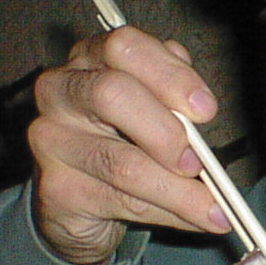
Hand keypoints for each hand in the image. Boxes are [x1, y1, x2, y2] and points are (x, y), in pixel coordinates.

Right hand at [29, 26, 229, 264]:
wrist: (81, 200)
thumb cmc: (127, 139)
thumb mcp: (155, 107)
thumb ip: (175, 98)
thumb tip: (200, 110)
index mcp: (91, 58)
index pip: (125, 46)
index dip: (170, 75)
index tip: (205, 109)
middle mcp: (61, 90)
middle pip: (111, 94)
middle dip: (165, 132)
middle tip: (198, 162)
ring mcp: (51, 140)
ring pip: (122, 163)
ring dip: (177, 190)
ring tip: (213, 206)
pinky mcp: (56, 188)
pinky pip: (121, 201)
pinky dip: (169, 213)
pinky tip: (197, 218)